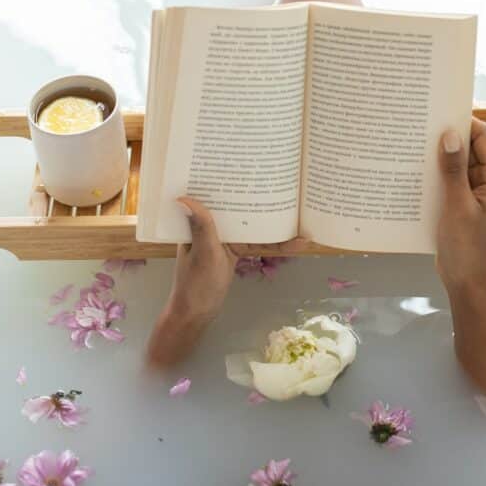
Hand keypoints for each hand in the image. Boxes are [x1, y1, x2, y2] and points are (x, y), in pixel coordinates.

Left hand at [146, 197, 306, 366]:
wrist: (197, 314)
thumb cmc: (197, 284)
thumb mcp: (203, 253)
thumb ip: (201, 227)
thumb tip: (185, 197)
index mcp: (198, 222)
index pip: (218, 198)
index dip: (234, 184)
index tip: (253, 171)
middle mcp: (212, 226)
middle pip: (240, 209)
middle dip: (262, 200)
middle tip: (288, 188)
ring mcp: (225, 239)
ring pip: (252, 226)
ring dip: (274, 224)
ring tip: (301, 217)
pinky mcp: (235, 251)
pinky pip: (257, 243)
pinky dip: (275, 244)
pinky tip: (297, 244)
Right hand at [435, 118, 485, 396]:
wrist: (466, 280)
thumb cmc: (466, 245)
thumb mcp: (457, 206)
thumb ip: (452, 170)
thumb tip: (449, 135)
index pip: (482, 136)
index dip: (462, 121)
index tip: (437, 109)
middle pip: (469, 147)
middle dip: (446, 137)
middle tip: (418, 123)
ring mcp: (475, 192)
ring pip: (457, 163)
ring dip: (438, 156)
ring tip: (411, 142)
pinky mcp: (462, 202)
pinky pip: (450, 180)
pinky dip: (436, 174)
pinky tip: (413, 170)